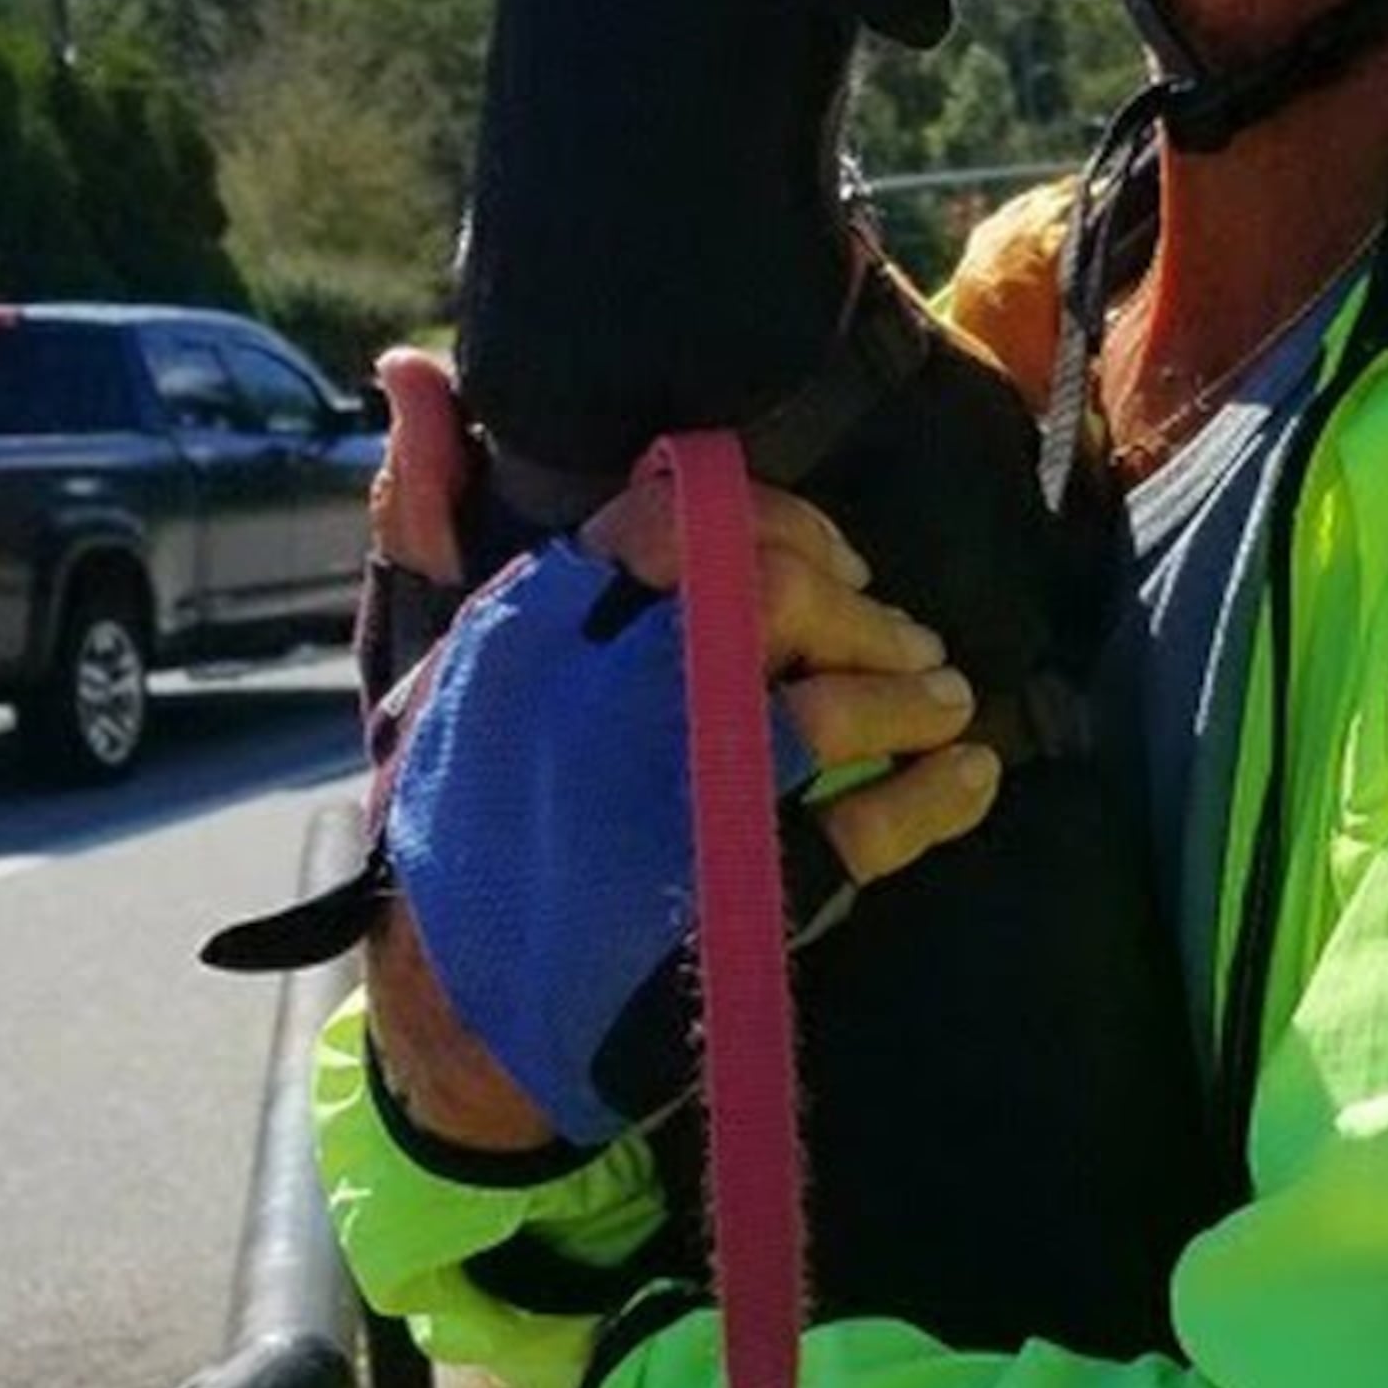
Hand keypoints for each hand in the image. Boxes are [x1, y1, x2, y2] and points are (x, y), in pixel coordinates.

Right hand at [361, 349, 1003, 1154]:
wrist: (456, 1016)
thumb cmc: (450, 825)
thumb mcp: (421, 667)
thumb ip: (429, 516)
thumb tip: (418, 372)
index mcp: (532, 628)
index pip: (680, 517)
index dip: (779, 523)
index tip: (830, 556)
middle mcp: (599, 702)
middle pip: (771, 600)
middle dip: (859, 609)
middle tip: (907, 634)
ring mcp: (668, 805)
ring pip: (828, 715)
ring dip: (911, 698)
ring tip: (946, 701)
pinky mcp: (724, 901)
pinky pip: (863, 836)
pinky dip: (934, 801)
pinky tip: (969, 779)